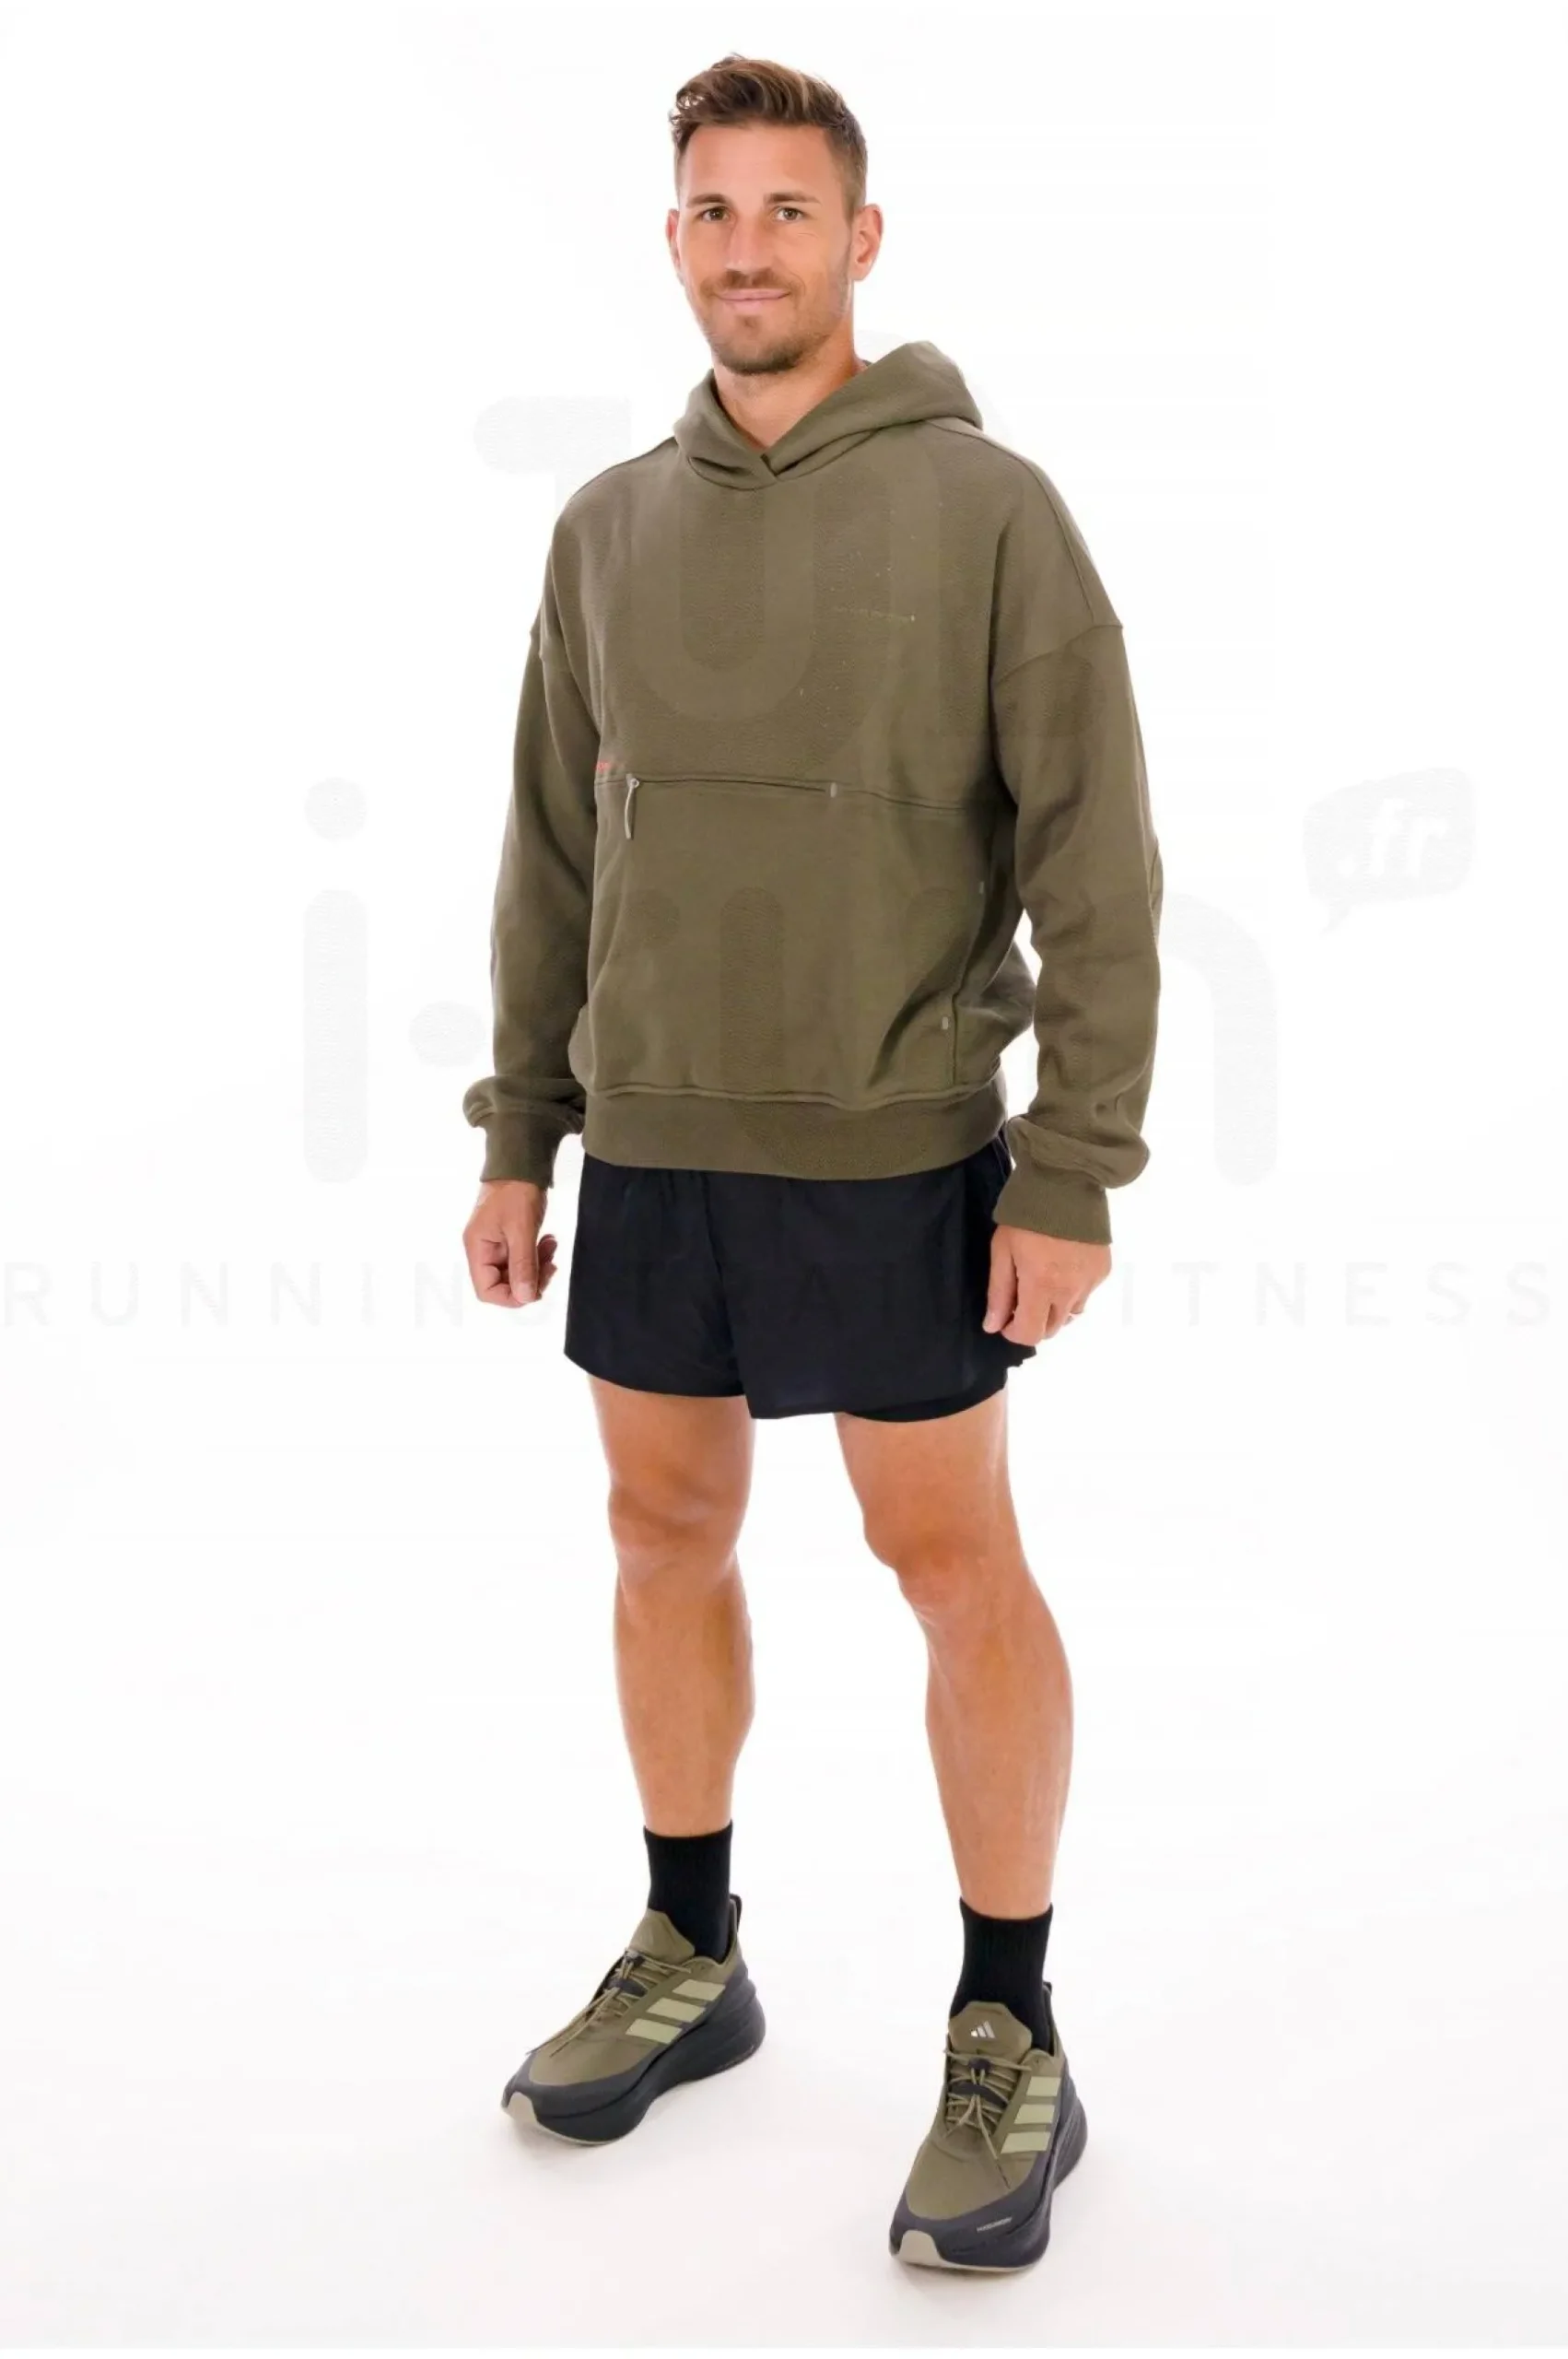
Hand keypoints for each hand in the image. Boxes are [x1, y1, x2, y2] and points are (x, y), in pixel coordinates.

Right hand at [463, 1178, 557, 1306]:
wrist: (520, 1161)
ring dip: (537, 1266)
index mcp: (477, 1248)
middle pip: (503, 1284)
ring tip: (550, 1247)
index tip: (535, 1288)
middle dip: (530, 1279)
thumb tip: (525, 1297)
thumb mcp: (521, 1229)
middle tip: (551, 1265)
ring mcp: (496, 1244)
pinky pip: (523, 1258)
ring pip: (516, 1272)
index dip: (512, 1297)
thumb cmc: (515, 1190)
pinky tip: (548, 1241)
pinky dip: (537, 1255)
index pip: (487, 1291)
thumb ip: (522, 1265)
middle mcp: (483, 1250)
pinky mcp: (509, 1238)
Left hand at [983, 1224, 1109, 1343]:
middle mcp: (1071, 1291)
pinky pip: (1086, 1294)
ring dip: (1054, 1308)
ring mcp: (1091, 1282)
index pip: (1031, 1334)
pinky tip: (1063, 1266)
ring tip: (1044, 1279)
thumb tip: (993, 1326)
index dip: (1014, 1333)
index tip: (1005, 1318)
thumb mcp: (1002, 1251)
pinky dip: (1072, 1291)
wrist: (1067, 1181)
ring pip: (1070, 1313)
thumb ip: (999, 1292)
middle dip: (1033, 1321)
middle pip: (1052, 1329)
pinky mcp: (1103, 1270)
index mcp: (1042, 1286)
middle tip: (1022, 1297)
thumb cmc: (1025, 1215)